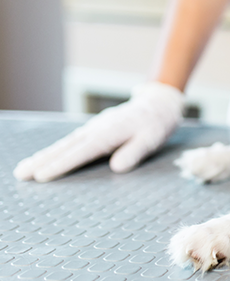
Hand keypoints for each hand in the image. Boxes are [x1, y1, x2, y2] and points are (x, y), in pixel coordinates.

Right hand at [14, 82, 183, 181]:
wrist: (158, 104)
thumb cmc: (156, 124)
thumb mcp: (152, 139)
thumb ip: (134, 153)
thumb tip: (115, 168)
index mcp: (109, 133)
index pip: (81, 152)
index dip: (61, 165)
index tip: (42, 176)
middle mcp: (96, 129)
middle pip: (65, 147)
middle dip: (42, 161)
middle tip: (20, 174)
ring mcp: (94, 127)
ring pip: (65, 143)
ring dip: (44, 156)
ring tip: (24, 169)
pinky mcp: (95, 128)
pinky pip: (71, 141)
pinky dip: (56, 150)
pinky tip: (46, 157)